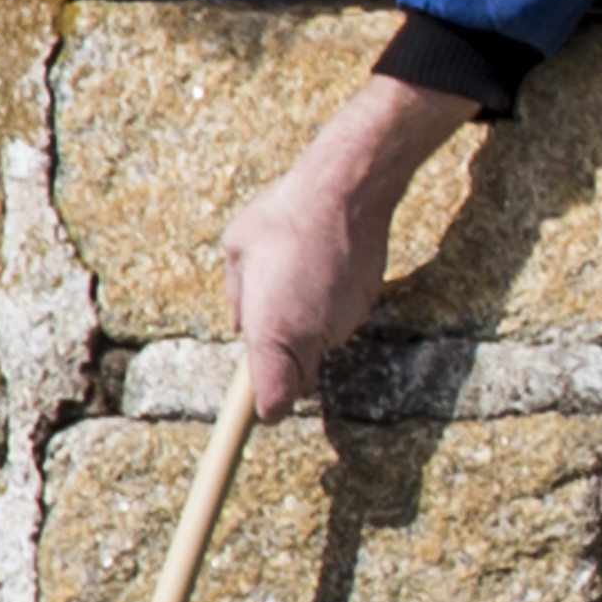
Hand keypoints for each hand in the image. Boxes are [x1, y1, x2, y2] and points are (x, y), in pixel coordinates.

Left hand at [218, 72, 475, 409]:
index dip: (262, 410)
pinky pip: (337, 325)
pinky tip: (319, 275)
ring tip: (292, 283)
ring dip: (303, 333)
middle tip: (266, 322)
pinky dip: (325, 311)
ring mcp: (342, 325)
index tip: (256, 410)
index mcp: (272, 331)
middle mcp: (310, 338)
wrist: (346, 192)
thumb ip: (239, 300)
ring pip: (317, 350)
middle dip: (280, 365)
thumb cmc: (282, 218)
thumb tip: (244, 326)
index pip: (271, 404)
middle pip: (296, 380)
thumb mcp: (237, 252)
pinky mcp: (364, 309)